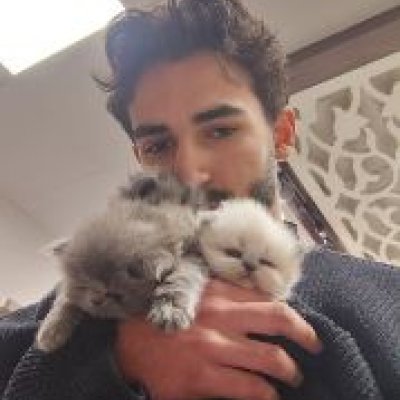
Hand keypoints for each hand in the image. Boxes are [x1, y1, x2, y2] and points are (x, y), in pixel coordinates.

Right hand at [114, 279, 321, 399]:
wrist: (127, 346)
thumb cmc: (164, 316)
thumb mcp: (192, 294)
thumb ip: (224, 294)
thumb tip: (260, 303)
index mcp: (216, 292)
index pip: (267, 297)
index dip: (291, 311)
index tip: (300, 323)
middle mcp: (218, 315)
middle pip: (277, 319)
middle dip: (305, 334)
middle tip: (315, 345)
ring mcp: (211, 347)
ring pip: (270, 358)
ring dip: (290, 370)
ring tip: (294, 376)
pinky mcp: (202, 377)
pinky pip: (248, 388)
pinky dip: (267, 395)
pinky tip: (270, 396)